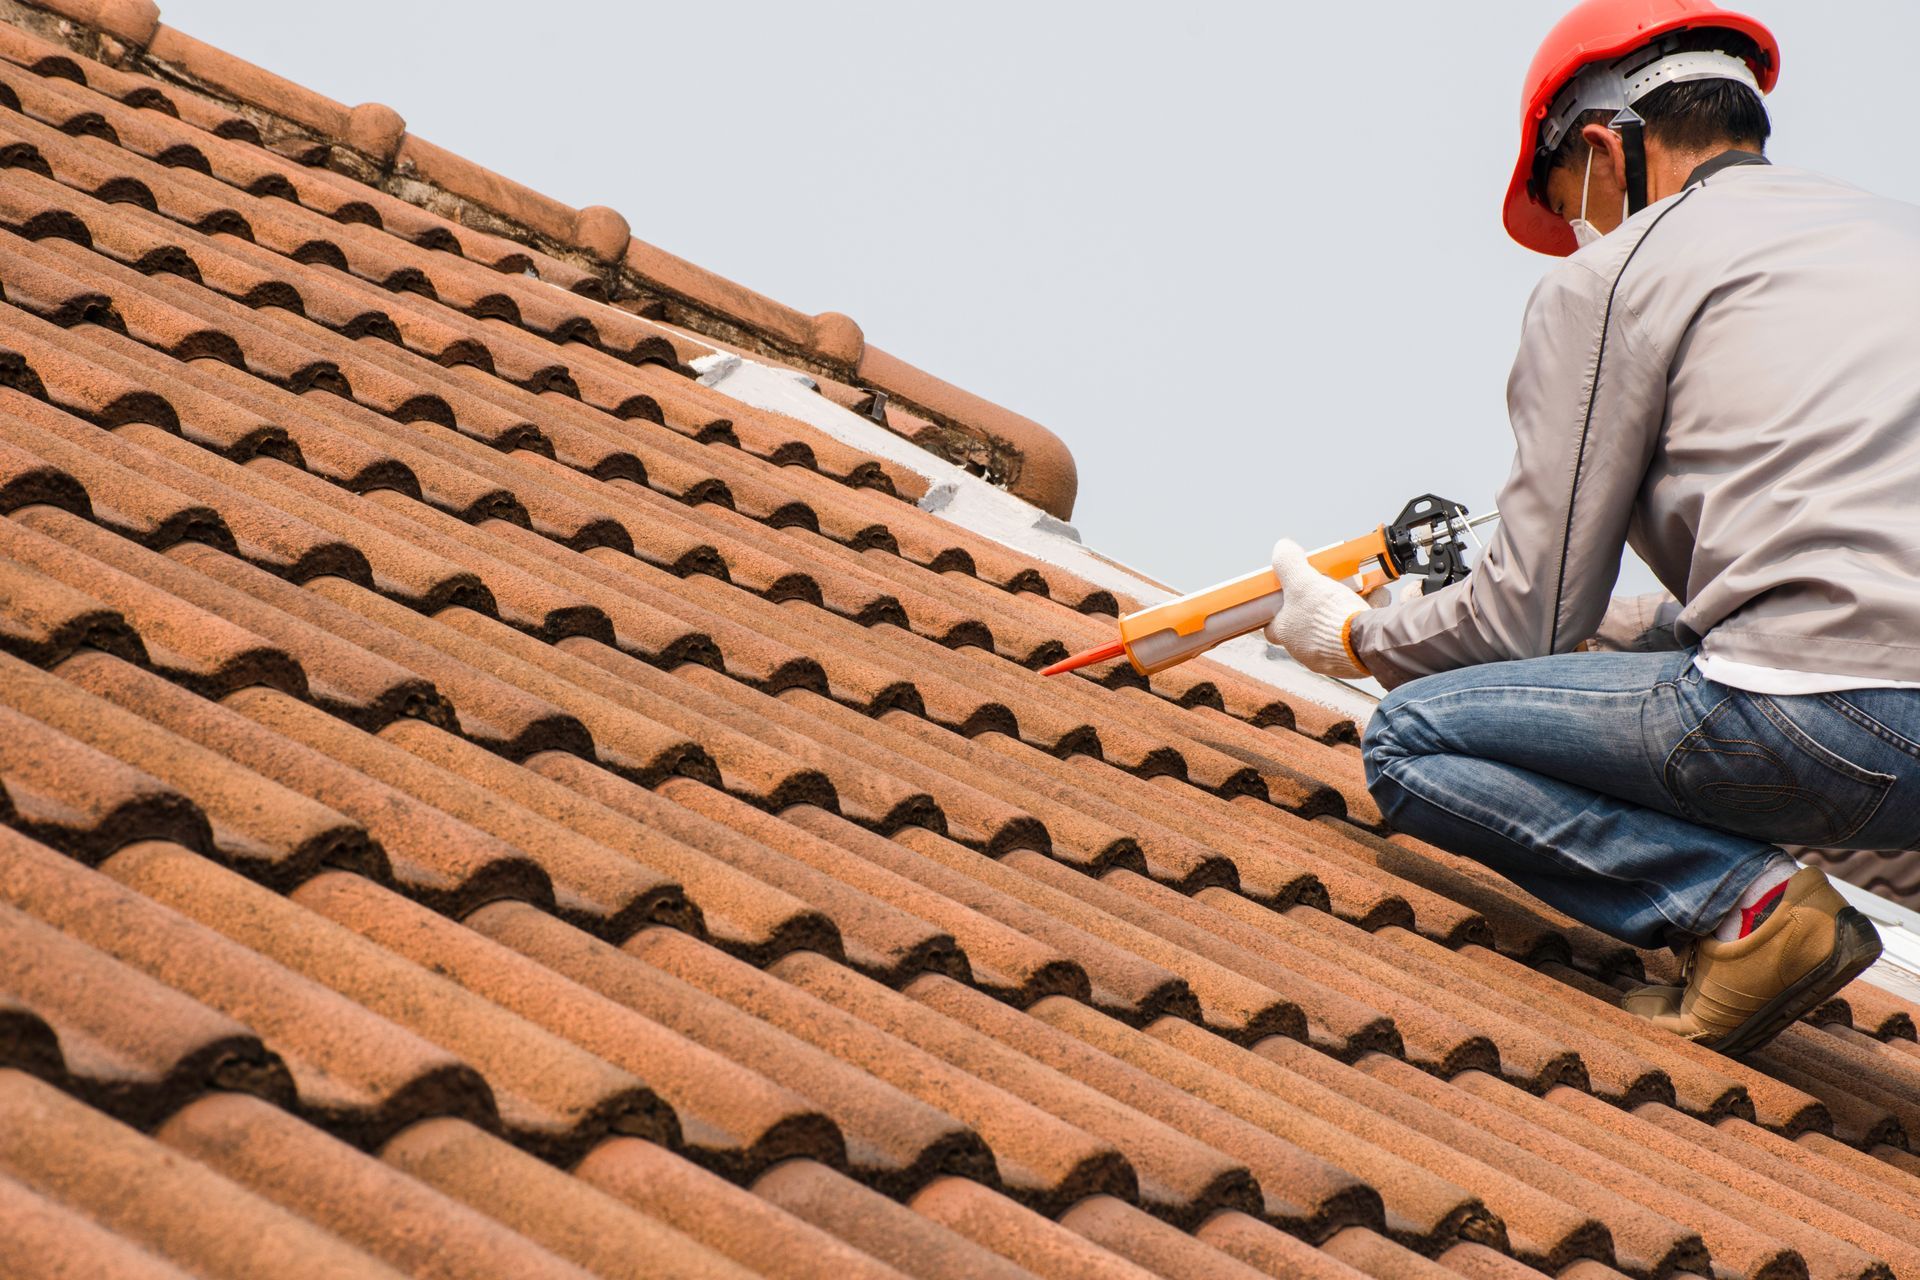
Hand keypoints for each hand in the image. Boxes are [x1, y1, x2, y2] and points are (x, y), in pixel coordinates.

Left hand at [1264, 539, 1370, 677]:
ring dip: (1347, 608)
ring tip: (1361, 590)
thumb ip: (1288, 563)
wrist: (1363, 641)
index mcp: (1287, 634)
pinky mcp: (1353, 660)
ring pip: (1336, 627)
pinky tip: (1376, 601)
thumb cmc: (1326, 613)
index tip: (1289, 594)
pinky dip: (1365, 617)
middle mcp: (1305, 651)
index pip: (1272, 627)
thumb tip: (1282, 548)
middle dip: (1320, 603)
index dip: (1278, 609)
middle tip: (1331, 586)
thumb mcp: (1302, 581)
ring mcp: (1329, 658)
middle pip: (1308, 623)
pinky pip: (1358, 635)